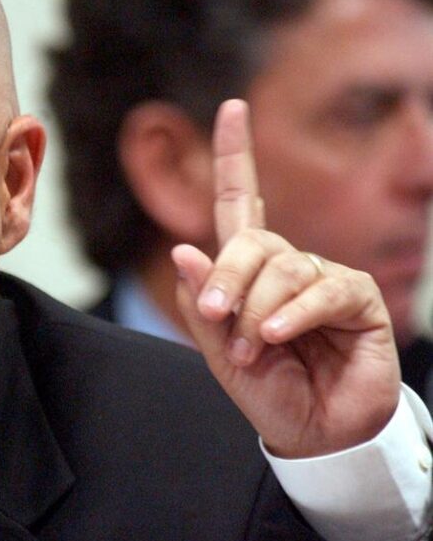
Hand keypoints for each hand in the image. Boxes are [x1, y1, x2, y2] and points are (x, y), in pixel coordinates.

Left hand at [172, 99, 399, 457]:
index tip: (233, 108)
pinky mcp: (357, 298)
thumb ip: (204, 304)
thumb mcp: (220, 351)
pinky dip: (295, 313)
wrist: (313, 432)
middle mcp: (286, 265)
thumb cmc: (269, 389)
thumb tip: (184, 249)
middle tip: (220, 319)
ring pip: (283, 268)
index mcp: (249, 271)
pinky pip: (322, 289)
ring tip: (257, 349)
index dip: (235, 156)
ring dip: (260, 312)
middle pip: (251, 241)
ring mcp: (323, 278)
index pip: (239, 202)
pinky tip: (281, 336)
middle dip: (229, 278)